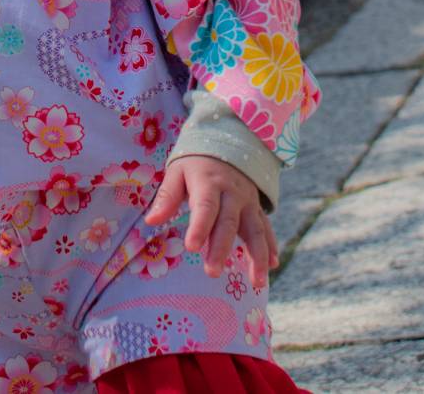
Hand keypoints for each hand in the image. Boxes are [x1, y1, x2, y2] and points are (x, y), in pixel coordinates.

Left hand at [145, 155, 278, 287]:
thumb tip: (151, 221)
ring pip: (255, 229)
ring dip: (257, 255)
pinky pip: (266, 227)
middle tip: (212, 272)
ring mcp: (248, 201)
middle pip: (228, 222)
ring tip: (256, 282)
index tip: (191, 247)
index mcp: (209, 182)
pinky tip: (273, 264)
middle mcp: (232, 193)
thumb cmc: (196, 163)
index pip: (205, 206)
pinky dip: (271, 246)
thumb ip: (167, 196)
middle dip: (221, 247)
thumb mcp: (178, 171)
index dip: (199, 226)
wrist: (228, 142)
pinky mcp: (256, 208)